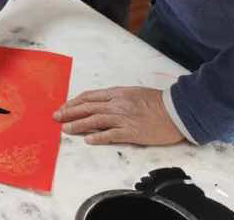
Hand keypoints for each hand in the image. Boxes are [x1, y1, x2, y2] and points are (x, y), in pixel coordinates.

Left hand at [53, 86, 184, 145]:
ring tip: (66, 129)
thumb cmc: (157, 102)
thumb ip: (117, 98)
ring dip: (78, 125)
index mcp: (117, 93)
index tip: (64, 107)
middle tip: (56, 118)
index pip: (89, 97)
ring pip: (95, 120)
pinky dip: (98, 137)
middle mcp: (117, 104)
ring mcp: (124, 118)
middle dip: (70, 112)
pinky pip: (111, 135)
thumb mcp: (133, 93)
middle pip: (88, 107)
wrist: (176, 111)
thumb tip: (100, 104)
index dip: (74, 102)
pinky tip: (88, 140)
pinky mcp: (131, 132)